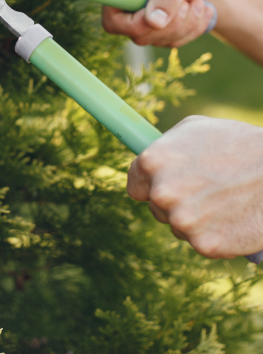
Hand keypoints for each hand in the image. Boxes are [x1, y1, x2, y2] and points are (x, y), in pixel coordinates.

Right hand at [102, 0, 217, 46]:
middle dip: (171, 24)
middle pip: (138, 35)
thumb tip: (155, 23)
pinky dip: (192, 29)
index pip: (113, 21)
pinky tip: (202, 11)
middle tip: (189, 2)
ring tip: (198, 2)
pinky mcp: (155, 29)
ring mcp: (139, 21)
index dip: (137, 24)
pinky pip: (172, 41)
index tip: (162, 14)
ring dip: (186, 26)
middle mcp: (124, 7)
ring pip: (158, 40)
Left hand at [128, 115, 262, 257]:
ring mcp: (183, 220)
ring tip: (224, 201)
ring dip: (195, 220)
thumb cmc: (238, 143)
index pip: (135, 186)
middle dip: (175, 202)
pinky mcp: (205, 244)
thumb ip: (165, 146)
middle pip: (156, 208)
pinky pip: (202, 243)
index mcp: (152, 162)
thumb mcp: (194, 130)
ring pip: (179, 227)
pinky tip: (233, 218)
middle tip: (205, 191)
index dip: (150, 186)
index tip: (164, 186)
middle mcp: (162, 192)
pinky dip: (216, 236)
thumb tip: (148, 158)